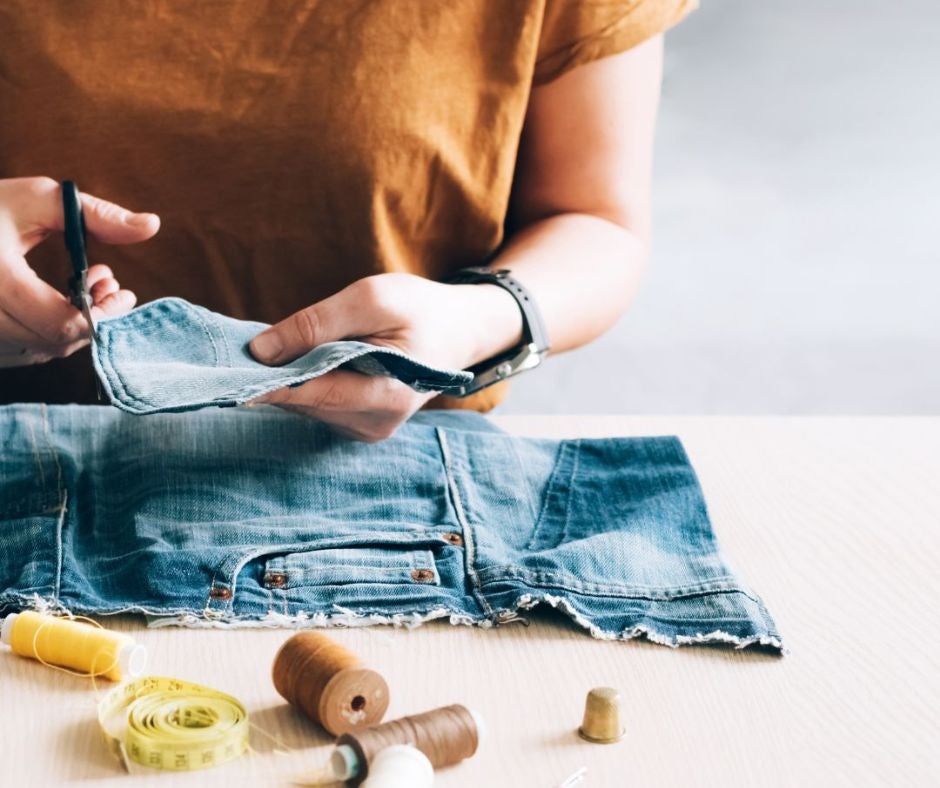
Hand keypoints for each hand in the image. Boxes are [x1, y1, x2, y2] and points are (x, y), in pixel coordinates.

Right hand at [0, 176, 159, 366]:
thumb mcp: (38, 199)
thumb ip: (96, 214)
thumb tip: (152, 225)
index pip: (61, 322)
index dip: (102, 314)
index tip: (121, 290)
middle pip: (56, 341)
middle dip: (94, 317)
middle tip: (107, 285)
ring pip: (42, 351)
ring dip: (75, 326)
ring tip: (85, 289)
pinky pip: (23, 353)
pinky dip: (50, 335)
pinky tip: (58, 304)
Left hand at [249, 272, 521, 441]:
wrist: (458, 330)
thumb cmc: (420, 308)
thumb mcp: (372, 298)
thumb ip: (318, 323)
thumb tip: (260, 351)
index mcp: (388, 397)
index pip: (314, 394)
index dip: (268, 386)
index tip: (226, 380)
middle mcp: (375, 424)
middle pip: (305, 402)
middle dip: (276, 374)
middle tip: (247, 346)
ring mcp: (367, 429)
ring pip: (306, 405)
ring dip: (288, 377)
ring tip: (280, 349)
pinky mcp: (358, 425)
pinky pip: (316, 405)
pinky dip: (303, 382)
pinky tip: (307, 362)